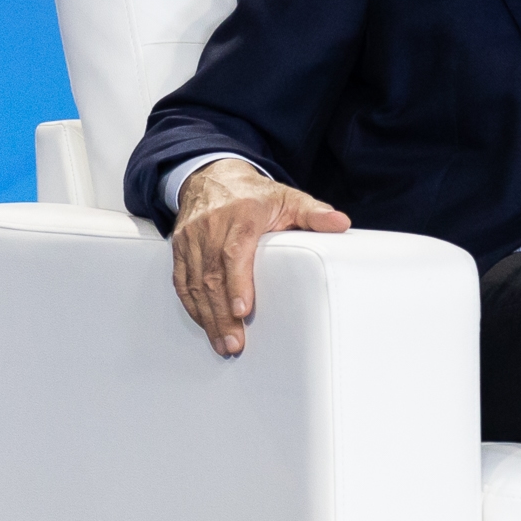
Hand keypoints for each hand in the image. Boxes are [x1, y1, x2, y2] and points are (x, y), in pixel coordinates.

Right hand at [171, 158, 349, 355]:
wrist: (212, 176)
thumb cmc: (256, 195)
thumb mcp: (289, 197)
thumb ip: (314, 214)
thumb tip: (341, 224)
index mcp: (241, 214)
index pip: (234, 251)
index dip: (237, 282)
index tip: (243, 310)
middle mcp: (211, 226)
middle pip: (212, 275)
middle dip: (222, 314)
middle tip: (235, 343)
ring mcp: (191, 238)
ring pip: (194, 283)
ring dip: (207, 316)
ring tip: (222, 343)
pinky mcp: (179, 247)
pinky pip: (181, 281)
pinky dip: (192, 306)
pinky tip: (205, 324)